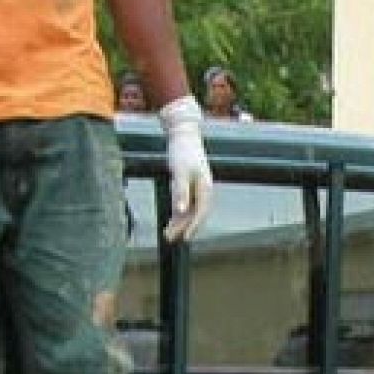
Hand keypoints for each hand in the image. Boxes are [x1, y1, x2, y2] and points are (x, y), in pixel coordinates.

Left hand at [158, 96, 212, 242]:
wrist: (183, 134)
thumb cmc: (182, 151)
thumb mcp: (180, 172)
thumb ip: (181, 192)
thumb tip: (181, 211)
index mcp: (205, 187)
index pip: (201, 212)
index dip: (193, 226)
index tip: (185, 238)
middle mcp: (204, 190)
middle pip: (195, 214)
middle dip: (183, 228)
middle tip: (170, 239)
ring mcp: (197, 188)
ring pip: (189, 210)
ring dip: (179, 223)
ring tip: (167, 234)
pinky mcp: (190, 185)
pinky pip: (185, 204)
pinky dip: (178, 214)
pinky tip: (171, 221)